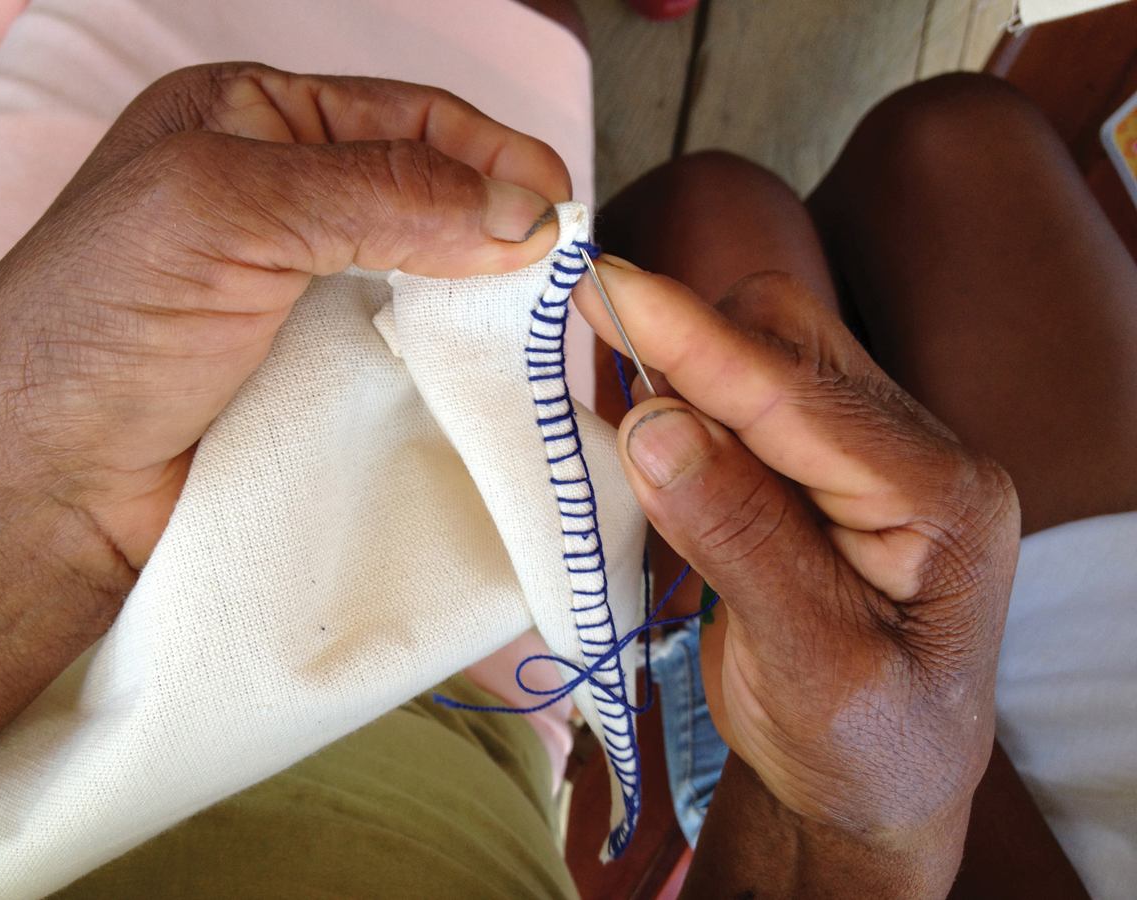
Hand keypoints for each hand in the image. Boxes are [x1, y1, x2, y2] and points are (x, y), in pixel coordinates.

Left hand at [0, 63, 565, 780]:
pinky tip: (490, 372)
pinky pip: (411, 352)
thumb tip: (520, 209)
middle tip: (562, 272)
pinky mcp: (321, 374)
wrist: (46, 492)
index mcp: (252, 122)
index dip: (491, 152)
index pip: (406, 117)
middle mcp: (286, 199)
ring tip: (541, 326)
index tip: (559, 206)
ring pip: (429, 277)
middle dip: (499, 223)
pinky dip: (458, 359)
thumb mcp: (229, 213)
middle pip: (429, 193)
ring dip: (486, 297)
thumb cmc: (94, 330)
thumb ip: (379, 194)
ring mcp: (306, 292)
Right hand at [574, 260, 1019, 895]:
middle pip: (789, 341)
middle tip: (594, 374)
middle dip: (688, 344)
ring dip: (681, 369)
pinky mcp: (819, 466)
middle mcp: (915, 454)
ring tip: (617, 416)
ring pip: (762, 355)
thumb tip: (651, 425)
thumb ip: (740, 540)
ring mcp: (867, 454)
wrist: (875, 786)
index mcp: (942, 498)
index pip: (800, 395)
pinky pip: (745, 398)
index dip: (696, 341)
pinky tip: (648, 435)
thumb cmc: (864, 746)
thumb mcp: (811, 667)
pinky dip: (684, 402)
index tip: (606, 286)